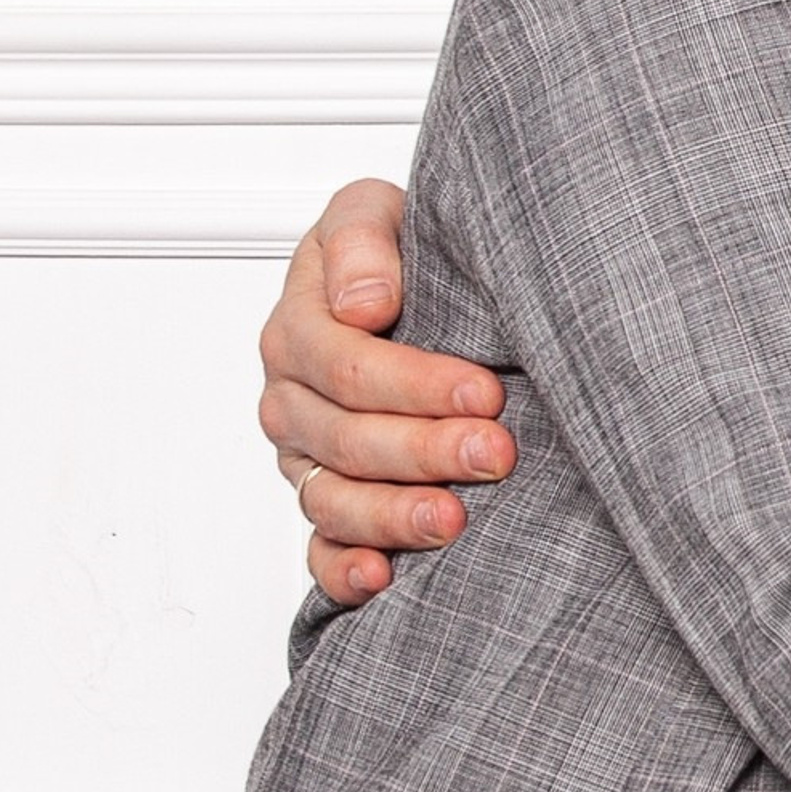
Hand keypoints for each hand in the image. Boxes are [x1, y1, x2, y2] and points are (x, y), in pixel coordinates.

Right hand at [257, 179, 514, 605]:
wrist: (414, 285)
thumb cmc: (399, 251)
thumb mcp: (374, 212)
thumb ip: (360, 241)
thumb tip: (362, 301)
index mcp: (299, 330)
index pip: (348, 367)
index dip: (415, 383)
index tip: (484, 390)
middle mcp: (295, 400)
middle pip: (347, 438)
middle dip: (425, 450)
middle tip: (496, 454)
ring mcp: (308, 459)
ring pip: (334, 500)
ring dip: (394, 516)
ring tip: (454, 521)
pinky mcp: (328, 504)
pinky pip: (321, 550)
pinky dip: (345, 570)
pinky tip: (382, 578)